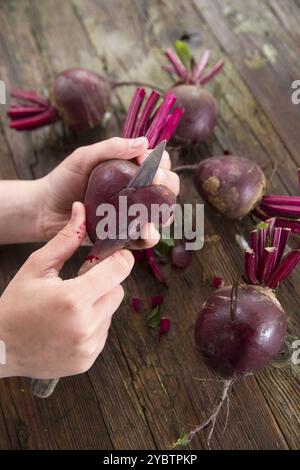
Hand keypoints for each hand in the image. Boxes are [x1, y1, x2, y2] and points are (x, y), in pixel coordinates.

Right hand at [0, 203, 133, 378]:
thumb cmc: (15, 304)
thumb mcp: (36, 267)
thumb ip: (65, 240)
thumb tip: (82, 209)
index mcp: (73, 299)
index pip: (118, 271)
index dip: (120, 258)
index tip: (116, 254)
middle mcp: (85, 326)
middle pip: (117, 291)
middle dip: (104, 283)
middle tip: (81, 283)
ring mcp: (88, 347)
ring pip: (111, 312)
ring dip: (98, 305)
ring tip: (70, 307)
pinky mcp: (87, 360)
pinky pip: (103, 333)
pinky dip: (92, 325)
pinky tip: (69, 324)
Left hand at [38, 137, 179, 245]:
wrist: (45, 210)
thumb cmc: (64, 180)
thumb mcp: (85, 157)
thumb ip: (112, 148)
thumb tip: (143, 142)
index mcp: (132, 170)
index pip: (160, 163)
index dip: (160, 162)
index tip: (144, 160)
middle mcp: (138, 192)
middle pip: (168, 188)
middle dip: (166, 184)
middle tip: (151, 181)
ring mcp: (134, 215)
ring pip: (164, 214)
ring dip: (164, 211)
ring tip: (151, 209)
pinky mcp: (126, 236)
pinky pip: (146, 238)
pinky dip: (149, 235)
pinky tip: (142, 230)